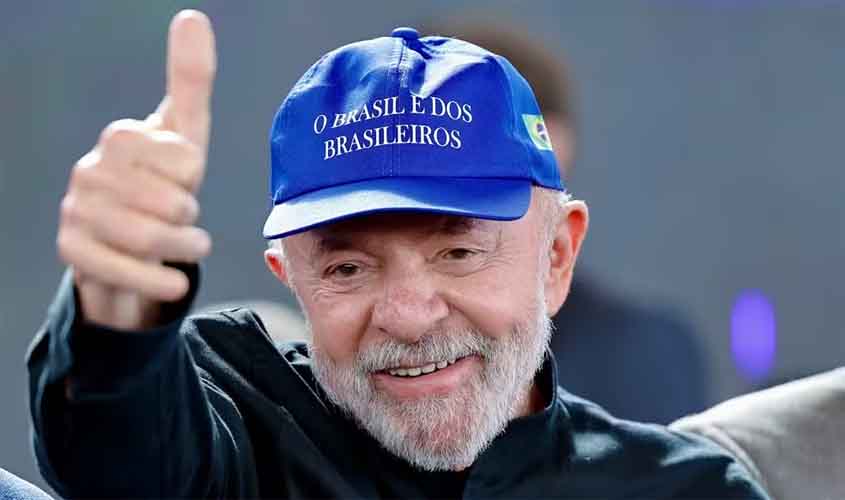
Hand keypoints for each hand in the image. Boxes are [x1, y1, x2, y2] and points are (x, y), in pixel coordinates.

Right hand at [56, 10, 215, 329]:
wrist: (129, 242)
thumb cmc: (162, 181)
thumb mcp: (184, 135)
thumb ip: (190, 80)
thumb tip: (194, 17)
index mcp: (120, 138)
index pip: (187, 160)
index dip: (195, 175)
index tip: (183, 178)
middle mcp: (90, 171)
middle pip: (173, 204)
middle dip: (191, 217)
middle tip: (183, 217)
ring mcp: (77, 213)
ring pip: (153, 239)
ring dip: (186, 250)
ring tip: (191, 246)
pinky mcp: (73, 254)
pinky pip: (126, 272)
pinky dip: (161, 281)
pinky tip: (175, 281)